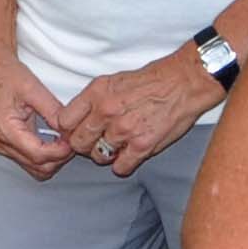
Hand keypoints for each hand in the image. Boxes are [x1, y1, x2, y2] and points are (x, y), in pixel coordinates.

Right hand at [0, 49, 73, 178]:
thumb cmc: (9, 77)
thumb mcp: (33, 88)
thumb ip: (52, 110)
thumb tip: (68, 129)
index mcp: (5, 128)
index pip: (38, 154)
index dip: (60, 152)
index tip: (73, 141)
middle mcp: (1, 143)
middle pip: (38, 167)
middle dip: (60, 158)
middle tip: (73, 140)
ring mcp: (3, 147)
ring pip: (36, 170)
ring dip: (54, 160)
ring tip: (65, 141)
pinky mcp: (8, 147)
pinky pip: (31, 162)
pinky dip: (46, 158)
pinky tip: (55, 143)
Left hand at [60, 48, 224, 176]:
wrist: (183, 83)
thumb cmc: (151, 81)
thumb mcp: (113, 80)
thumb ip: (92, 100)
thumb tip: (75, 119)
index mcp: (97, 93)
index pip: (64, 121)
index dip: (68, 130)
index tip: (74, 132)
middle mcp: (107, 111)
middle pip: (78, 143)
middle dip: (84, 145)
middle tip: (95, 141)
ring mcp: (124, 130)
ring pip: (97, 157)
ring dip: (104, 155)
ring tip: (115, 146)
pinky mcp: (142, 145)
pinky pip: (120, 167)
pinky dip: (122, 165)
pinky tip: (128, 155)